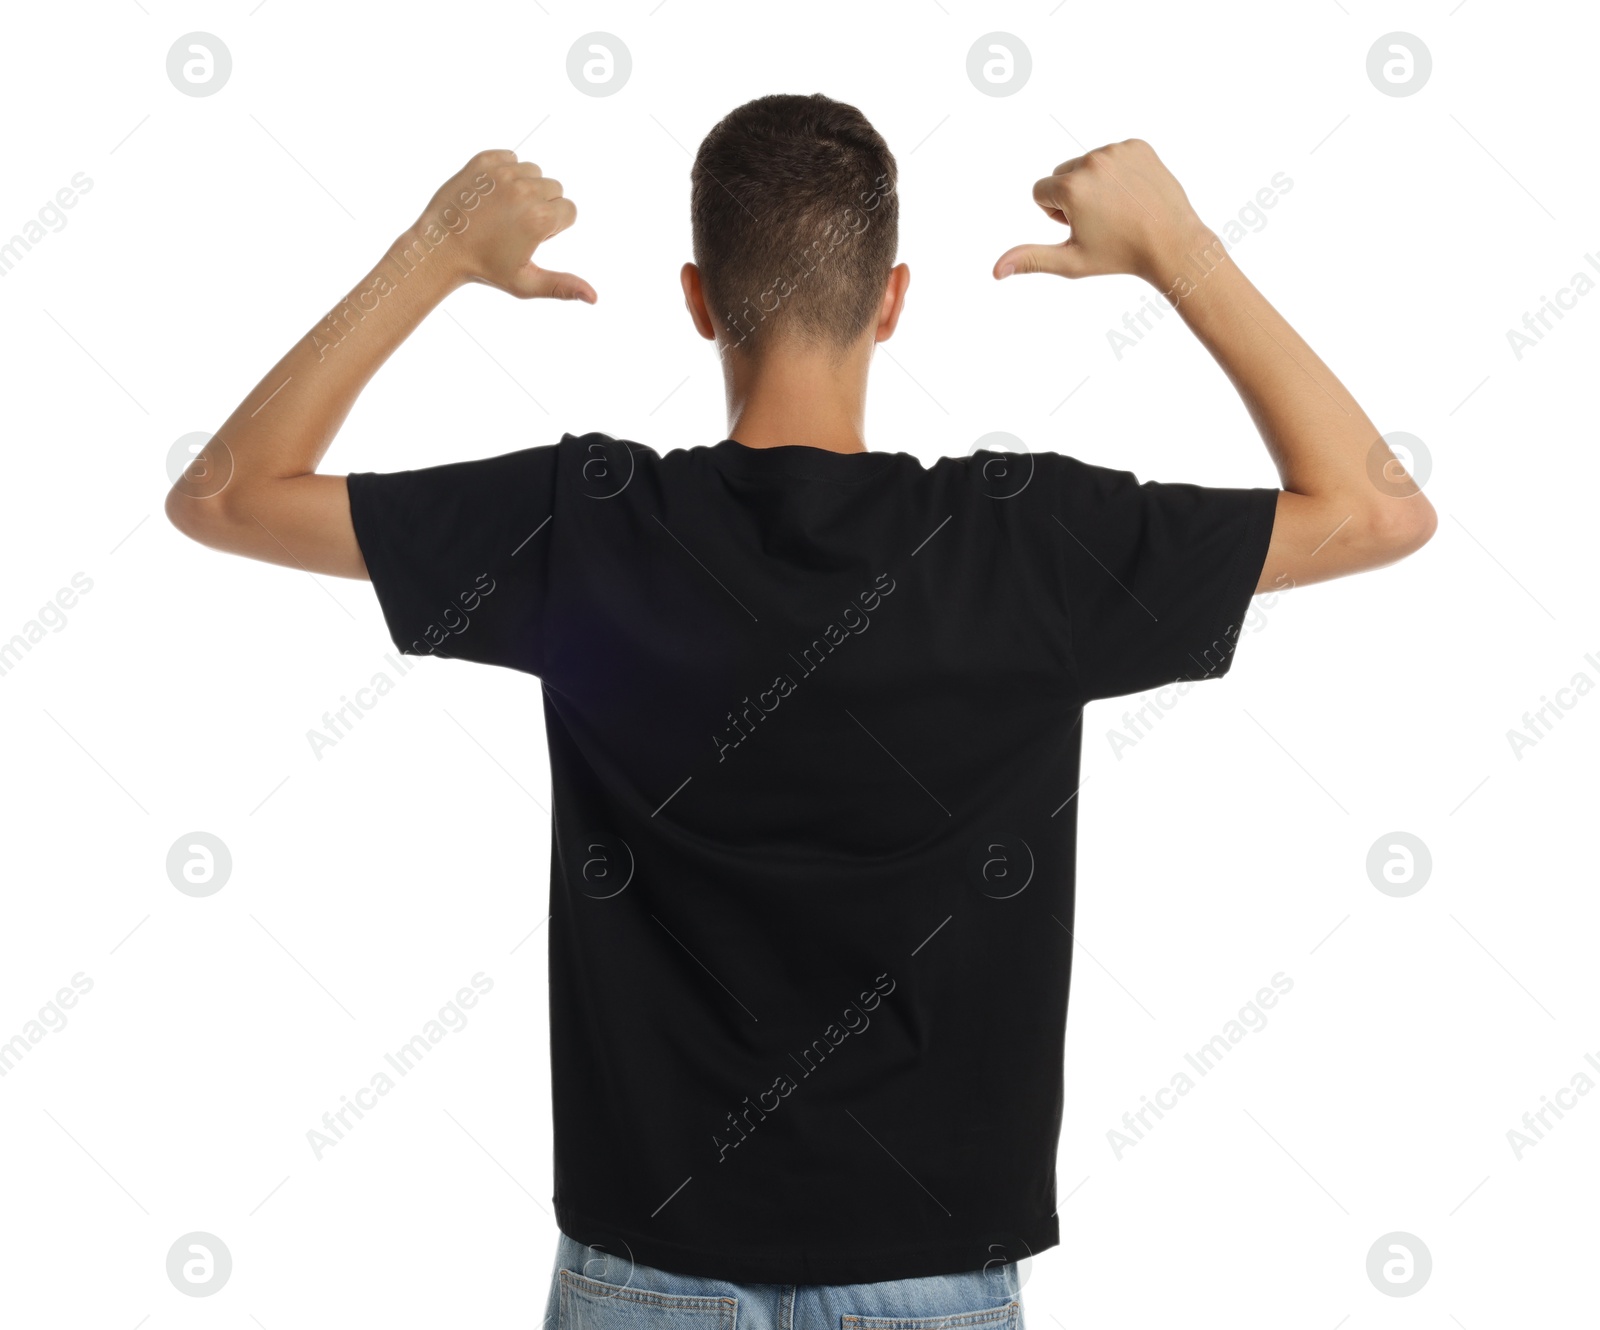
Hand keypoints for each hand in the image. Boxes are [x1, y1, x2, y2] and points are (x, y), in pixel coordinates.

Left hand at [411, 149, 595, 301]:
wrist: (440, 248)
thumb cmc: (485, 269)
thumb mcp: (526, 283)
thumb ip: (563, 286)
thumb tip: (595, 298)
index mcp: (540, 218)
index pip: (570, 210)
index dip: (554, 227)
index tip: (531, 237)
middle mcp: (525, 191)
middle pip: (555, 189)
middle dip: (543, 205)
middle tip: (515, 225)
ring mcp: (504, 173)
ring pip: (535, 172)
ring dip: (526, 187)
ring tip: (503, 209)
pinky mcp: (484, 161)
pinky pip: (512, 157)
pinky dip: (507, 171)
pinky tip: (492, 193)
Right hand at [994, 139, 1210, 285]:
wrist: (1172, 243)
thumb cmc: (1119, 256)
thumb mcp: (1071, 262)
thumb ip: (1031, 259)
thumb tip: (995, 271)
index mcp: (1071, 187)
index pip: (1039, 191)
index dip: (1055, 215)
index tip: (1082, 227)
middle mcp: (1092, 161)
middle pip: (1061, 174)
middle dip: (1072, 195)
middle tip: (1101, 220)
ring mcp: (1117, 151)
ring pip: (1086, 164)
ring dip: (1095, 184)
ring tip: (1119, 208)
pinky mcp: (1138, 146)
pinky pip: (1112, 155)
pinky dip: (1118, 173)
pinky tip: (1133, 194)